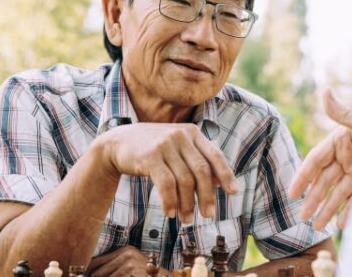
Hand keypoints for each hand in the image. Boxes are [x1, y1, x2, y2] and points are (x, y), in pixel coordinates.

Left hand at [87, 245, 168, 276]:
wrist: (163, 276)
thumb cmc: (146, 273)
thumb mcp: (131, 264)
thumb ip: (116, 265)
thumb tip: (93, 273)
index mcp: (125, 250)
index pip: (98, 260)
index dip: (88, 270)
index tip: (84, 275)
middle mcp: (126, 254)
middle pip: (99, 271)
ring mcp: (129, 262)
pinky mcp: (131, 270)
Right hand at [97, 123, 237, 221]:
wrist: (118, 141)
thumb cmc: (153, 148)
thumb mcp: (178, 148)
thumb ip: (197, 160)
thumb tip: (219, 182)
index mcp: (192, 133)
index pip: (215, 155)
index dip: (226, 174)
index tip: (233, 192)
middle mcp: (181, 136)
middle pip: (202, 171)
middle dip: (207, 196)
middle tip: (209, 215)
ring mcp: (165, 144)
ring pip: (184, 180)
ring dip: (187, 204)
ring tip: (186, 219)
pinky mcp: (150, 156)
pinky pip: (166, 183)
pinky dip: (170, 201)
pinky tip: (170, 212)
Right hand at [288, 89, 351, 229]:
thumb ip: (341, 112)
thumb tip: (324, 91)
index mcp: (338, 142)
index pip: (315, 162)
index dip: (302, 177)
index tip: (291, 193)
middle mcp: (346, 157)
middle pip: (325, 181)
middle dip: (314, 199)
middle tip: (302, 217)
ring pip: (339, 193)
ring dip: (328, 209)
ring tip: (318, 226)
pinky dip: (350, 210)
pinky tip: (342, 224)